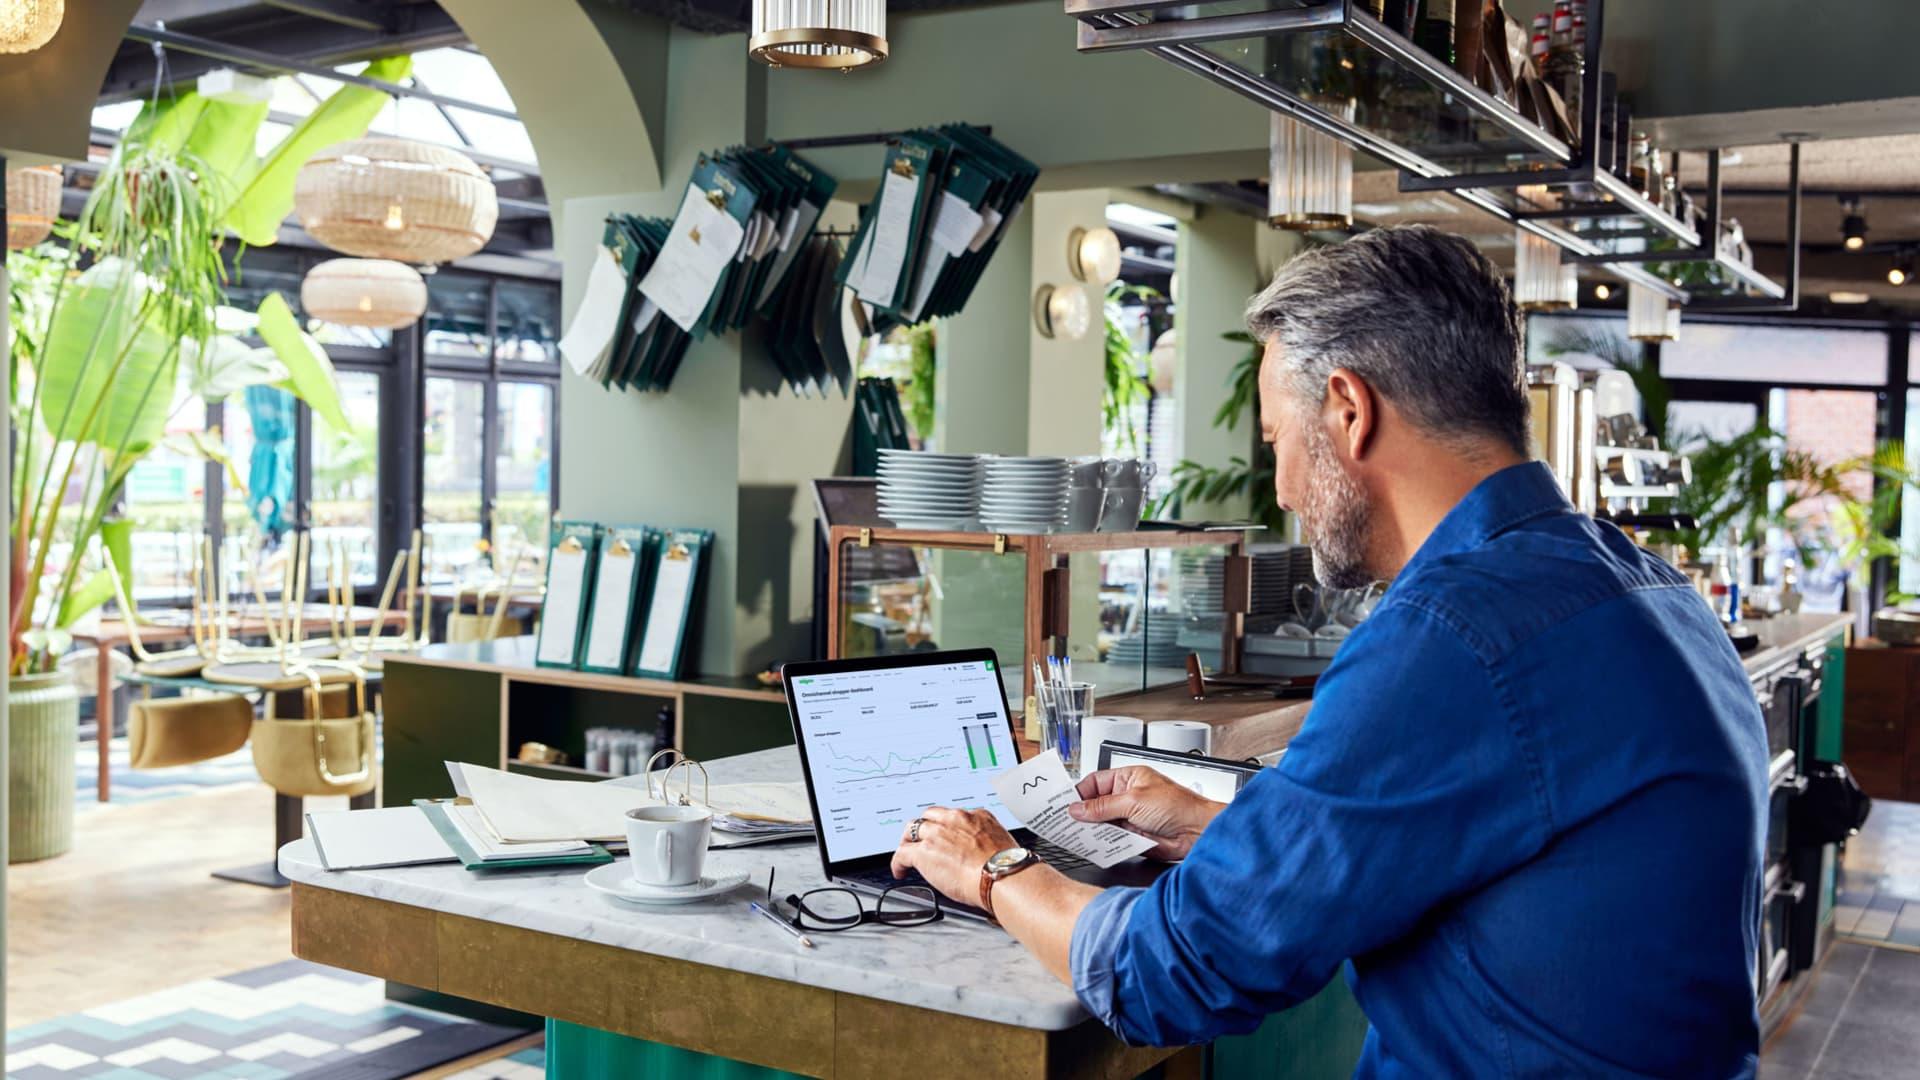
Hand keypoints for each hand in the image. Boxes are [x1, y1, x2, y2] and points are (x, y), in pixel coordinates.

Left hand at [890, 807, 1016, 907]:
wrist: (1001, 875)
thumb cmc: (1007, 866)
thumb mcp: (1002, 843)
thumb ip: (987, 841)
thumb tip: (984, 854)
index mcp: (977, 816)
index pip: (953, 816)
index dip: (945, 827)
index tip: (944, 836)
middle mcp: (955, 820)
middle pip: (930, 816)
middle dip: (924, 828)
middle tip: (922, 841)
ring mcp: (937, 834)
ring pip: (913, 829)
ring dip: (909, 841)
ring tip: (907, 853)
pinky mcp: (924, 851)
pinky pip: (902, 853)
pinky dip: (899, 862)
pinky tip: (900, 870)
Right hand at [1070, 766, 1225, 860]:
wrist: (1199, 833)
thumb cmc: (1179, 806)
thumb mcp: (1134, 801)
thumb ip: (1103, 806)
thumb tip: (1078, 809)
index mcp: (1128, 778)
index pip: (1095, 782)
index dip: (1079, 793)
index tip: (1064, 804)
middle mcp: (1127, 797)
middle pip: (1095, 804)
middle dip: (1082, 813)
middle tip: (1064, 821)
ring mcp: (1129, 817)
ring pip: (1101, 823)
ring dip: (1091, 830)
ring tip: (1075, 835)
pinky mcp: (1133, 836)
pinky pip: (1111, 839)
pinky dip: (1102, 843)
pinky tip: (1093, 845)